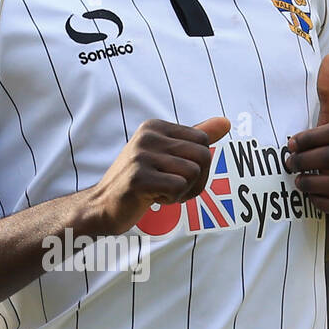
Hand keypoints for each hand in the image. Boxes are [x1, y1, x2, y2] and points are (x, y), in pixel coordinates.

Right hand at [87, 116, 230, 234]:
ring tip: (162, 192)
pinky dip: (172, 199)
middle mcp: (148, 136)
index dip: (199, 165)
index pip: (203, 140)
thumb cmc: (139, 182)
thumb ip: (195, 138)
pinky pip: (179, 187)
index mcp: (155, 126)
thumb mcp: (167, 155)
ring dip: (183, 191)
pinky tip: (154, 198)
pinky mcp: (139, 178)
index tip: (177, 174)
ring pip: (193, 173)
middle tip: (174, 188)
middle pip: (203, 156)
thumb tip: (226, 122)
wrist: (102, 206)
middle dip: (196, 180)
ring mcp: (141, 156)